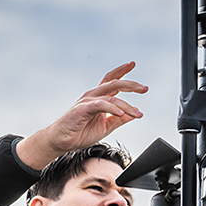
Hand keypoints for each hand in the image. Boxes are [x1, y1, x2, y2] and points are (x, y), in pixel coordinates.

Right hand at [16, 62, 146, 170]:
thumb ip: (119, 119)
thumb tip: (134, 114)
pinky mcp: (82, 109)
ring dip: (127, 105)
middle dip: (131, 85)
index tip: (133, 64)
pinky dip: (112, 108)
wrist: (61, 142)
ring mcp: (87, 101)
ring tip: (137, 113)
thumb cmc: (80, 132)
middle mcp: (93, 95)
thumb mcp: (106, 126)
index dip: (122, 71)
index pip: (112, 80)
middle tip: (144, 89)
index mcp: (99, 97)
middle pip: (114, 84)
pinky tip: (121, 114)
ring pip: (111, 97)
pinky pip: (100, 105)